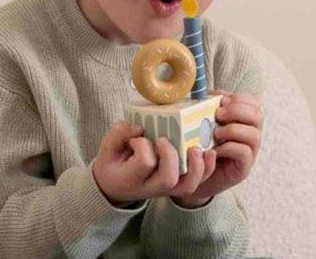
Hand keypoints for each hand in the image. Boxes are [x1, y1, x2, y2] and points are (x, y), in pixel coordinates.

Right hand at [92, 120, 214, 206]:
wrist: (116, 187)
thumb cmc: (113, 164)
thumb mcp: (107, 149)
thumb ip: (119, 134)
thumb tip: (139, 127)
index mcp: (131, 178)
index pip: (144, 162)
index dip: (143, 145)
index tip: (137, 136)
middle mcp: (151, 188)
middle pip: (169, 178)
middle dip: (170, 155)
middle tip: (162, 139)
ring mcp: (167, 189)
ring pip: (188, 185)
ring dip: (195, 165)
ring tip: (194, 147)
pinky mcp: (178, 185)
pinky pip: (198, 182)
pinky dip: (207, 168)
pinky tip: (208, 151)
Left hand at [173, 89, 263, 205]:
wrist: (192, 175)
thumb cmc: (199, 143)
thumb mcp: (202, 121)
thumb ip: (207, 106)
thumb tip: (208, 94)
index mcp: (244, 120)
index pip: (254, 103)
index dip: (240, 98)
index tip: (221, 100)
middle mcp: (251, 135)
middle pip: (258, 116)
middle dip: (237, 111)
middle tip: (218, 115)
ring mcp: (250, 153)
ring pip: (254, 135)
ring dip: (232, 130)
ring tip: (215, 133)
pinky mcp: (243, 169)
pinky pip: (244, 153)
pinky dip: (229, 147)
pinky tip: (215, 149)